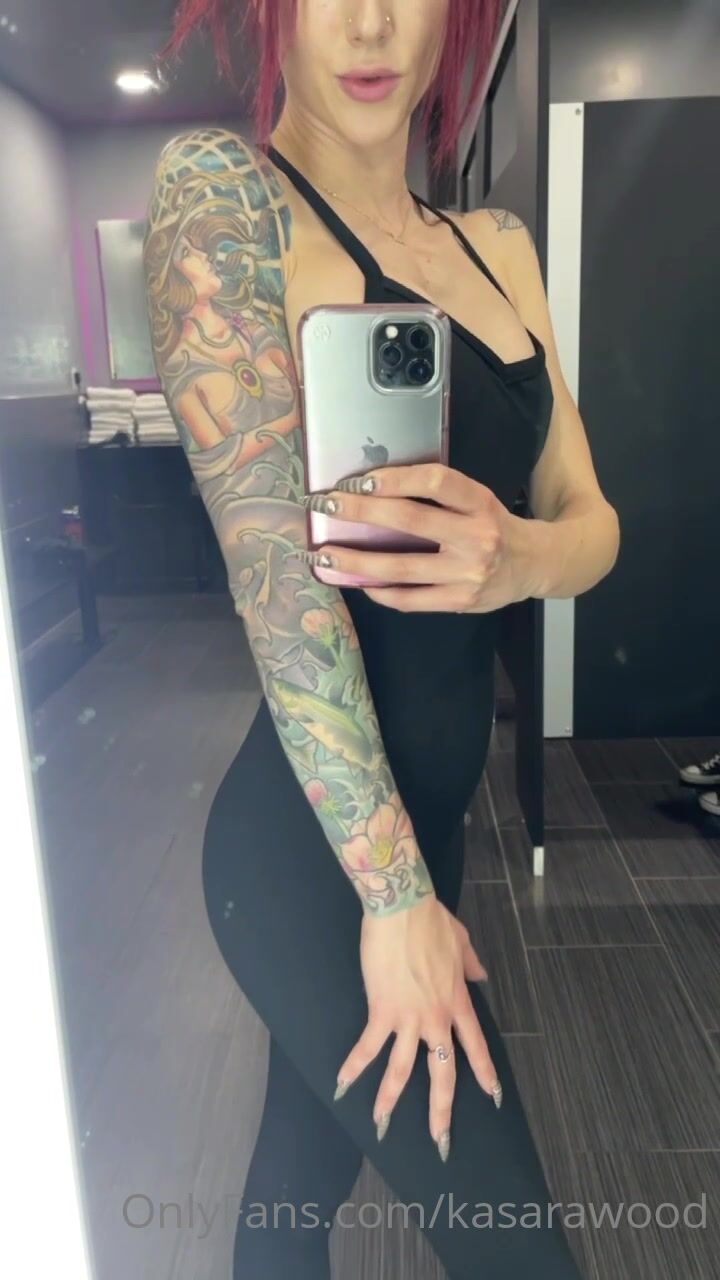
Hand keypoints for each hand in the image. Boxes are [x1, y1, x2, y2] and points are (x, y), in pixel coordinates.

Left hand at [301, 462, 541, 611]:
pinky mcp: (461, 602)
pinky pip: (410, 599)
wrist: (534, 565)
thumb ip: (438, 496)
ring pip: (401, 568)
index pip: (436, 481)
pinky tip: (359, 583)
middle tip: (325, 506)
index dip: (396, 477)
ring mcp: (468, 573)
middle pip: (410, 520)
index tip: (359, 480)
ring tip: (324, 557)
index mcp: (480, 502)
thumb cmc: (494, 526)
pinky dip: (380, 592)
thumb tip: (373, 491)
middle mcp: (477, 536)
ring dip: (356, 562)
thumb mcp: (477, 501)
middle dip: (361, 512)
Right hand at [334, 894, 501, 1161]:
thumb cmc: (430, 919)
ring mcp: (409, 1017)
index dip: (485, 1073)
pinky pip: (368, 1045)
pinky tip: (342, 1084)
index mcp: (457, 1001)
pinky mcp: (382, 1010)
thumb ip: (471, 965)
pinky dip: (354, 1066)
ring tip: (381, 1124)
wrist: (402, 908)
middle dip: (441, 1109)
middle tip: (440, 1141)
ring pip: (402, 1069)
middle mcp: (437, 1018)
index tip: (493, 1098)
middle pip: (443, 1072)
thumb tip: (482, 978)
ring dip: (390, 1098)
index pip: (475, 1045)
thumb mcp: (461, 941)